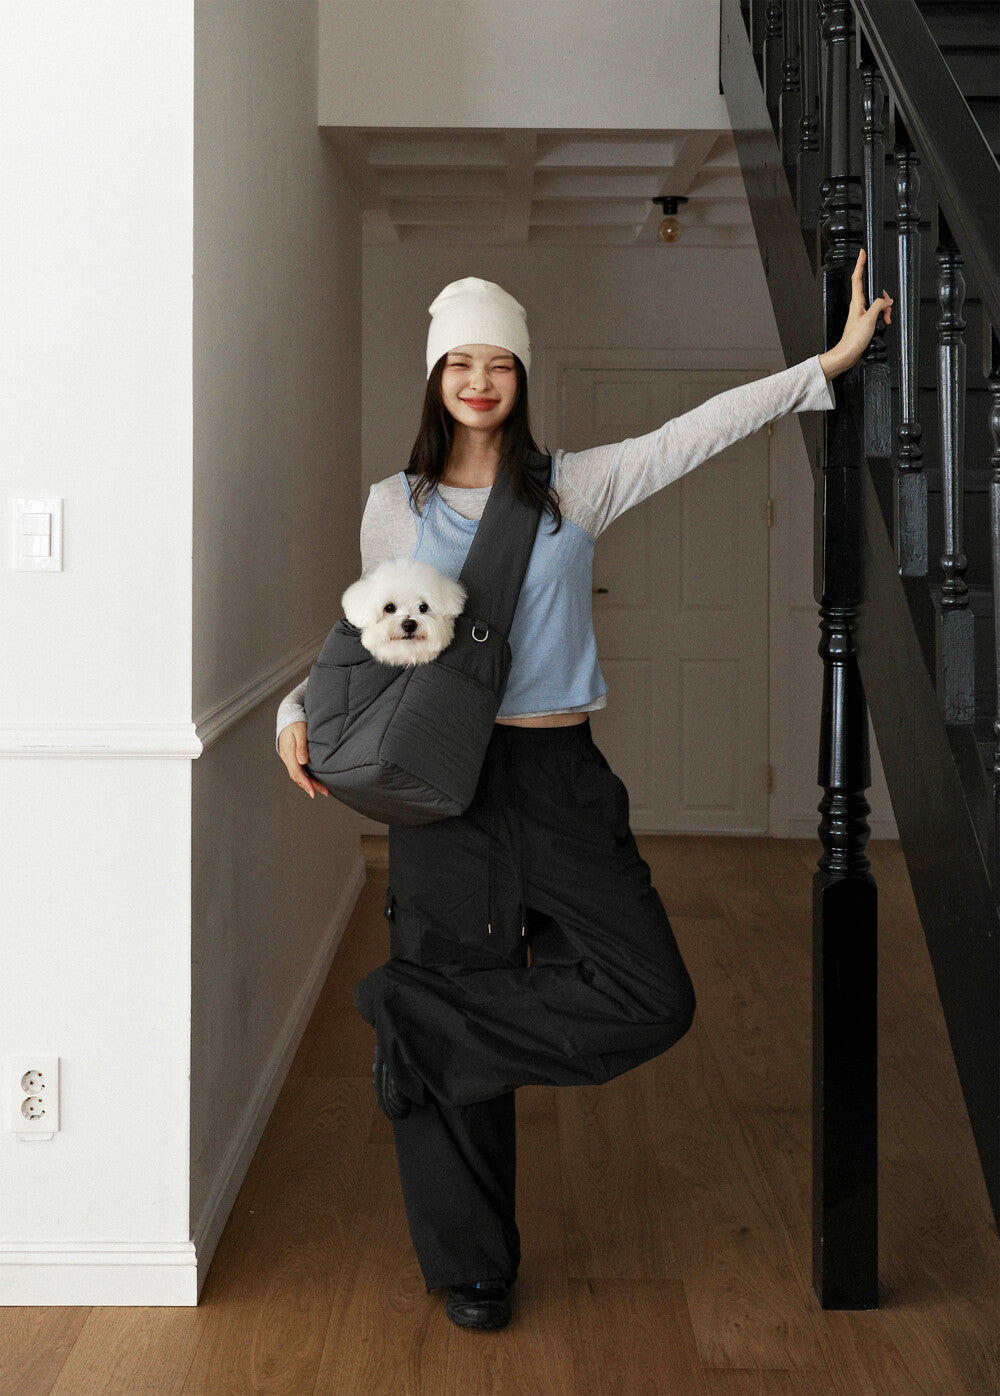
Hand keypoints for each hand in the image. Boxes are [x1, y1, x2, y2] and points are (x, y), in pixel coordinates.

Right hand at [278, 720, 328, 798]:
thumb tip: (303, 762)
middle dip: (310, 786)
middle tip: (324, 792)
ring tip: (321, 789)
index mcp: (288, 753)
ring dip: (308, 783)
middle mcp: (287, 757)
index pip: (297, 772)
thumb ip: (301, 747)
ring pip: (297, 774)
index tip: (313, 792)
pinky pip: (297, 770)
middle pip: (298, 776)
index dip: (306, 783)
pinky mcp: (290, 757)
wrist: (288, 716)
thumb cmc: (296, 723)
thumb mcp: (300, 732)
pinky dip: (305, 777)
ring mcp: (288, 758)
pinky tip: (313, 780)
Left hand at [818, 247, 892, 378]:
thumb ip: (880, 305)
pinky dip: (882, 316)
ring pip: (878, 303)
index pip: (858, 278)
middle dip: (884, 297)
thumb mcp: (870, 319)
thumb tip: (887, 300)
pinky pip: (877, 313)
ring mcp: (861, 313)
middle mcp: (858, 305)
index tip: (863, 253)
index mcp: (856, 302)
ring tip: (885, 320)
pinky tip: (883, 323)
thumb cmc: (853, 339)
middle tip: (887, 310)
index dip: (860, 264)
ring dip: (885, 310)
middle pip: (874, 291)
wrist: (847, 354)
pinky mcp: (864, 321)